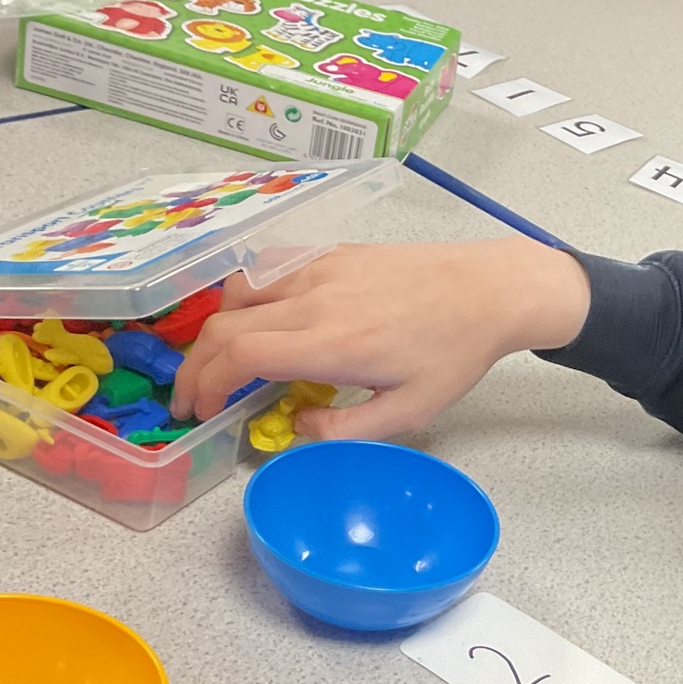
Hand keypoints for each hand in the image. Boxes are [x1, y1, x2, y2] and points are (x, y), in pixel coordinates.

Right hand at [167, 238, 590, 439]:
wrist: (489, 289)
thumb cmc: (454, 352)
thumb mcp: (410, 411)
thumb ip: (345, 429)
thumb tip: (296, 424)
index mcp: (332, 343)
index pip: (239, 356)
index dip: (206, 386)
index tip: (199, 412)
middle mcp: (315, 299)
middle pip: (225, 325)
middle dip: (196, 366)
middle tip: (192, 398)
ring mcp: (320, 269)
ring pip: (239, 292)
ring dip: (217, 329)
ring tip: (221, 362)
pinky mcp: (332, 253)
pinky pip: (268, 268)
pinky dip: (246, 297)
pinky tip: (259, 321)